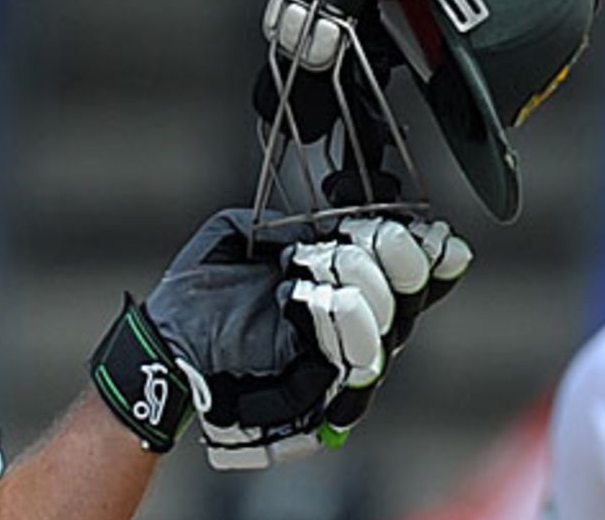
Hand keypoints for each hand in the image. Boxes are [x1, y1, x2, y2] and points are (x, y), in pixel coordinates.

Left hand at [89, 208, 469, 466]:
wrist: (168, 335)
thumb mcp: (238, 233)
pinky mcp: (314, 379)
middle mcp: (345, 321)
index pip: (400, 274)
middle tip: (377, 234)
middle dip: (399, 260)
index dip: (426, 256)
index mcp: (333, 283)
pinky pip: (347, 356)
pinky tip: (319, 295)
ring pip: (385, 326)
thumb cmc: (198, 288)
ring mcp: (332, 353)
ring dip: (366, 286)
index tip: (436, 234)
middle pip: (405, 299)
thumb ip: (285, 224)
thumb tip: (324, 225)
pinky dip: (340, 321)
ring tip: (333, 261)